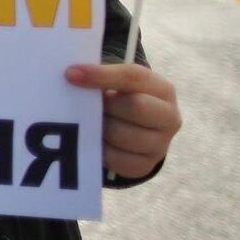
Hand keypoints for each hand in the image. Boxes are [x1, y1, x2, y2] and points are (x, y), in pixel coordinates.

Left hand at [65, 61, 180, 180]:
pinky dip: (99, 148)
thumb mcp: (118, 82)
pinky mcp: (145, 165)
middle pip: (134, 106)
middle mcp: (169, 118)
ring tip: (90, 121)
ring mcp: (160, 145)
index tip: (70, 74)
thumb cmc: (121, 98)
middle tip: (86, 104)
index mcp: (163, 89)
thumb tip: (73, 74)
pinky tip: (94, 138)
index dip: (100, 75)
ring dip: (99, 127)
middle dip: (105, 105)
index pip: (133, 77)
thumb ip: (102, 76)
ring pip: (121, 134)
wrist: (137, 130)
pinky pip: (115, 159)